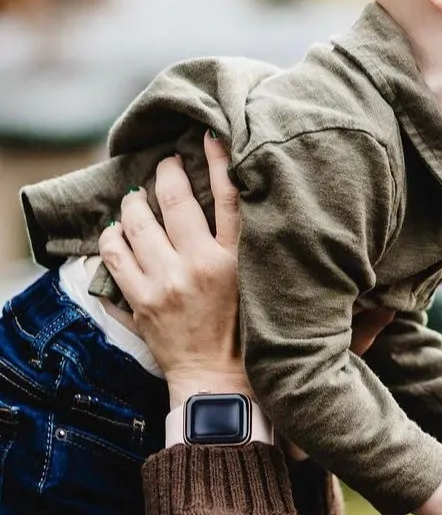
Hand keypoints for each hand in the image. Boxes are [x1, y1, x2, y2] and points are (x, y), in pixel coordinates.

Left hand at [98, 132, 246, 404]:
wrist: (217, 378)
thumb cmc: (244, 329)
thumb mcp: (257, 281)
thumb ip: (245, 243)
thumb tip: (233, 197)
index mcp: (237, 259)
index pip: (229, 196)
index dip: (217, 160)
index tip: (207, 136)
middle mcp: (201, 265)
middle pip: (176, 200)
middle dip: (166, 174)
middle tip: (164, 164)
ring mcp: (167, 282)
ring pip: (138, 222)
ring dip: (133, 203)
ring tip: (134, 197)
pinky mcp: (141, 300)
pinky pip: (114, 255)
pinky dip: (111, 237)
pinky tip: (116, 231)